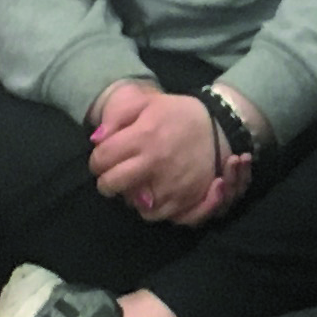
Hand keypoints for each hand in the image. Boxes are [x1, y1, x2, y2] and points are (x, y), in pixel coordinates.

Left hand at [89, 82, 221, 224]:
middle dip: (106, 181)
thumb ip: (118, 116)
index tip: (102, 160)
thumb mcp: (148, 103)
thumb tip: (96, 139)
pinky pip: (154, 214)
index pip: (101, 159)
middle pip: (110, 184)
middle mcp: (153, 164)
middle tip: (113, 175)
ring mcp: (169, 185)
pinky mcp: (184, 200)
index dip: (96, 161)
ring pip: (130, 204)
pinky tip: (152, 194)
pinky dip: (149, 207)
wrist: (221, 126)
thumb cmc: (180, 113)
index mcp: (142, 137)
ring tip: (135, 184)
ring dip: (128, 196)